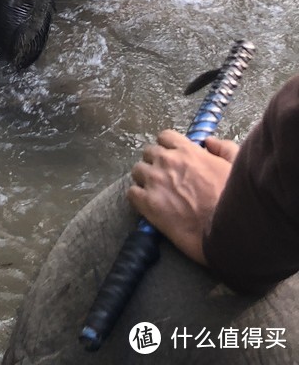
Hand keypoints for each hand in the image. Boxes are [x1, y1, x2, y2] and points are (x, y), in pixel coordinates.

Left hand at [127, 130, 238, 264]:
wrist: (230, 232)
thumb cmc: (237, 200)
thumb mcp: (238, 165)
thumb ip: (223, 148)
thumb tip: (209, 142)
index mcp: (187, 150)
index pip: (165, 137)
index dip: (168, 148)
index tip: (173, 159)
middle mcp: (167, 161)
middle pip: (148, 153)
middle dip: (156, 163)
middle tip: (166, 179)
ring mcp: (155, 181)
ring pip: (137, 171)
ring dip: (145, 179)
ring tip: (157, 193)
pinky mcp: (148, 203)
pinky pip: (132, 193)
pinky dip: (138, 198)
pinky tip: (149, 207)